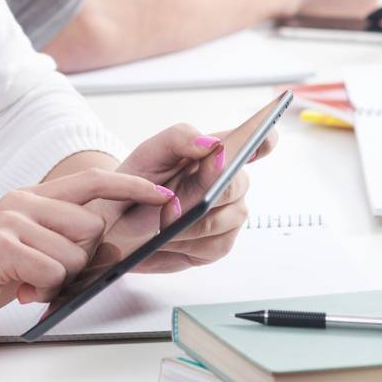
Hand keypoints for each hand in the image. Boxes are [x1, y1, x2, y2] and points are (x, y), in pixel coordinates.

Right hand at [0, 168, 174, 345]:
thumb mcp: (21, 252)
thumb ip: (56, 241)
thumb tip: (100, 248)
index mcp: (28, 198)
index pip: (91, 182)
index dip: (129, 186)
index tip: (161, 192)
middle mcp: (22, 201)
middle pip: (92, 227)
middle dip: (81, 261)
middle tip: (48, 277)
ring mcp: (11, 219)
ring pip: (75, 254)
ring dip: (57, 280)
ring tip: (25, 283)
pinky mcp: (3, 244)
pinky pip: (53, 273)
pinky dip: (40, 291)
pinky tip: (15, 289)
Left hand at [106, 112, 278, 273]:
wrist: (117, 223)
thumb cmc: (136, 181)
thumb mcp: (150, 153)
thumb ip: (180, 138)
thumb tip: (212, 145)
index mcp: (216, 153)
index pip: (255, 142)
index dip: (264, 139)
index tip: (264, 137)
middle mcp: (230, 181)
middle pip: (239, 182)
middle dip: (205, 193)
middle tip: (173, 204)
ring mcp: (229, 213)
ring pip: (230, 217)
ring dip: (192, 223)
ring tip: (163, 223)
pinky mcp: (220, 243)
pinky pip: (218, 244)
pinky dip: (190, 243)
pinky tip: (171, 239)